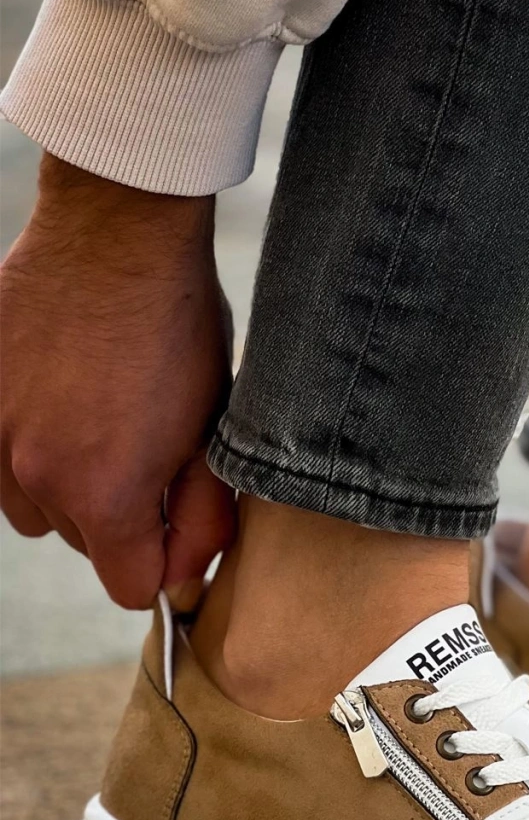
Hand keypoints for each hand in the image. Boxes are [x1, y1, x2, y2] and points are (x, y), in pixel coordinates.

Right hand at [1, 154, 235, 607]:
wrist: (117, 233)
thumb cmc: (178, 330)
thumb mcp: (214, 431)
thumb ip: (204, 518)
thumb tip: (184, 575)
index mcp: (106, 494)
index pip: (129, 586)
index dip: (162, 562)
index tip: (175, 521)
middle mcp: (36, 476)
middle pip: (81, 544)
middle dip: (117, 516)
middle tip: (147, 449)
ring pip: (31, 506)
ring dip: (65, 484)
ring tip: (99, 422)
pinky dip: (24, 443)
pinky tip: (59, 398)